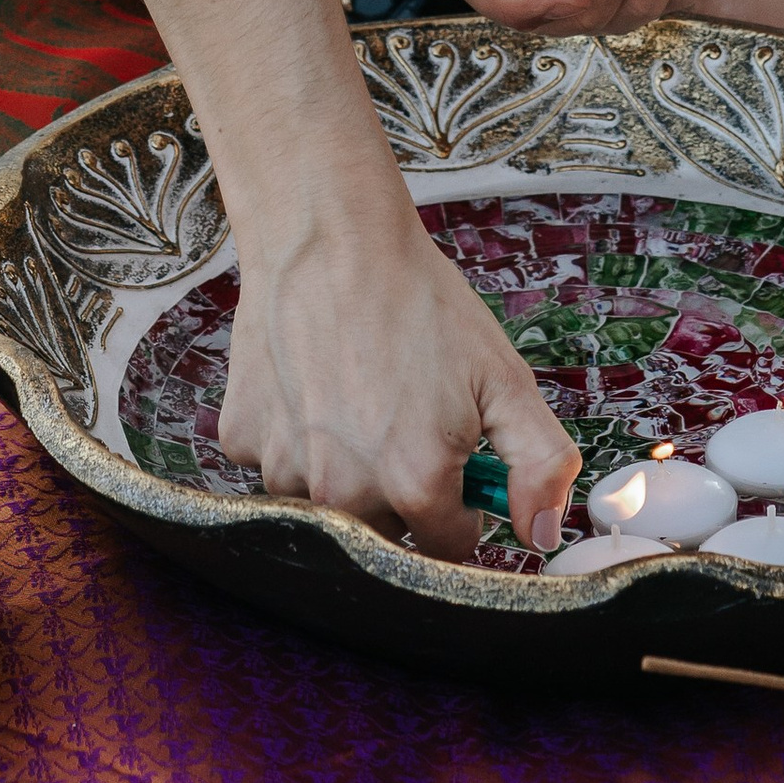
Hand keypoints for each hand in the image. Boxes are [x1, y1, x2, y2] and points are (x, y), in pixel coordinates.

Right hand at [218, 160, 578, 563]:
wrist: (330, 237)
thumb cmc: (417, 302)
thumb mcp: (505, 375)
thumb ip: (539, 462)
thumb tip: (541, 532)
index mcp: (415, 483)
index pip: (448, 545)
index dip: (462, 507)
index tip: (458, 462)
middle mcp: (343, 494)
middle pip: (386, 531)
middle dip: (404, 491)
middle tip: (407, 417)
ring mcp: (284, 471)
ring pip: (328, 503)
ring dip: (348, 468)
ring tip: (359, 394)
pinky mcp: (242, 443)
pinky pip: (278, 465)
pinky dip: (298, 439)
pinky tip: (314, 386)